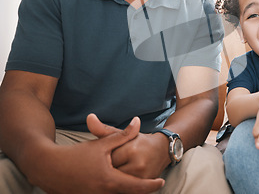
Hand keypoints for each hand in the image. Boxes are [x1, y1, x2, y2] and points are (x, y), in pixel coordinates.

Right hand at [33, 116, 163, 193]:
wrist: (48, 167)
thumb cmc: (76, 155)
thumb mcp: (102, 144)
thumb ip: (122, 135)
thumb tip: (138, 121)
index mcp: (110, 180)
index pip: (137, 187)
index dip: (151, 185)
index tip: (161, 182)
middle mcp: (103, 193)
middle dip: (141, 190)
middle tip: (152, 183)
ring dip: (127, 191)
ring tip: (138, 184)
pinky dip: (115, 192)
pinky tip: (119, 185)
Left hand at [87, 114, 169, 178]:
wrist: (163, 149)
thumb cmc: (139, 141)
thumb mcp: (122, 134)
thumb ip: (103, 129)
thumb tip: (89, 117)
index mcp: (130, 149)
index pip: (107, 160)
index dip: (103, 160)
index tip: (103, 158)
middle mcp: (137, 164)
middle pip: (112, 172)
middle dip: (107, 171)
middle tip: (106, 166)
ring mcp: (143, 176)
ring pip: (119, 182)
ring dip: (114, 178)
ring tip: (113, 172)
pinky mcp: (146, 183)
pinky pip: (127, 187)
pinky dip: (121, 184)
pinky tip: (120, 178)